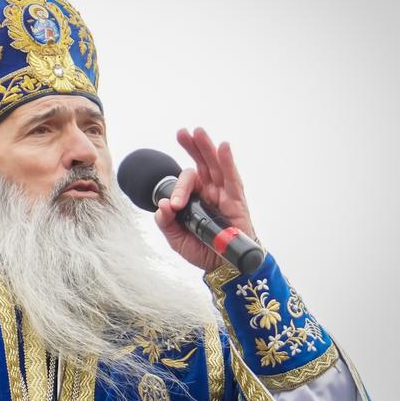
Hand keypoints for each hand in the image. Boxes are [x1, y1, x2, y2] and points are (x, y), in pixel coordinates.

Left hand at [154, 127, 255, 272]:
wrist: (224, 268)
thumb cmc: (203, 250)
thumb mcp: (176, 238)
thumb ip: (166, 222)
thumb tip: (163, 206)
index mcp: (193, 199)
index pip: (184, 184)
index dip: (178, 189)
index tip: (174, 204)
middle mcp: (209, 192)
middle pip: (201, 164)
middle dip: (192, 147)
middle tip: (183, 132)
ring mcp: (223, 194)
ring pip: (215, 166)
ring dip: (207, 148)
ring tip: (198, 132)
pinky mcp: (237, 201)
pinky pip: (232, 179)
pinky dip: (228, 162)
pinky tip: (223, 147)